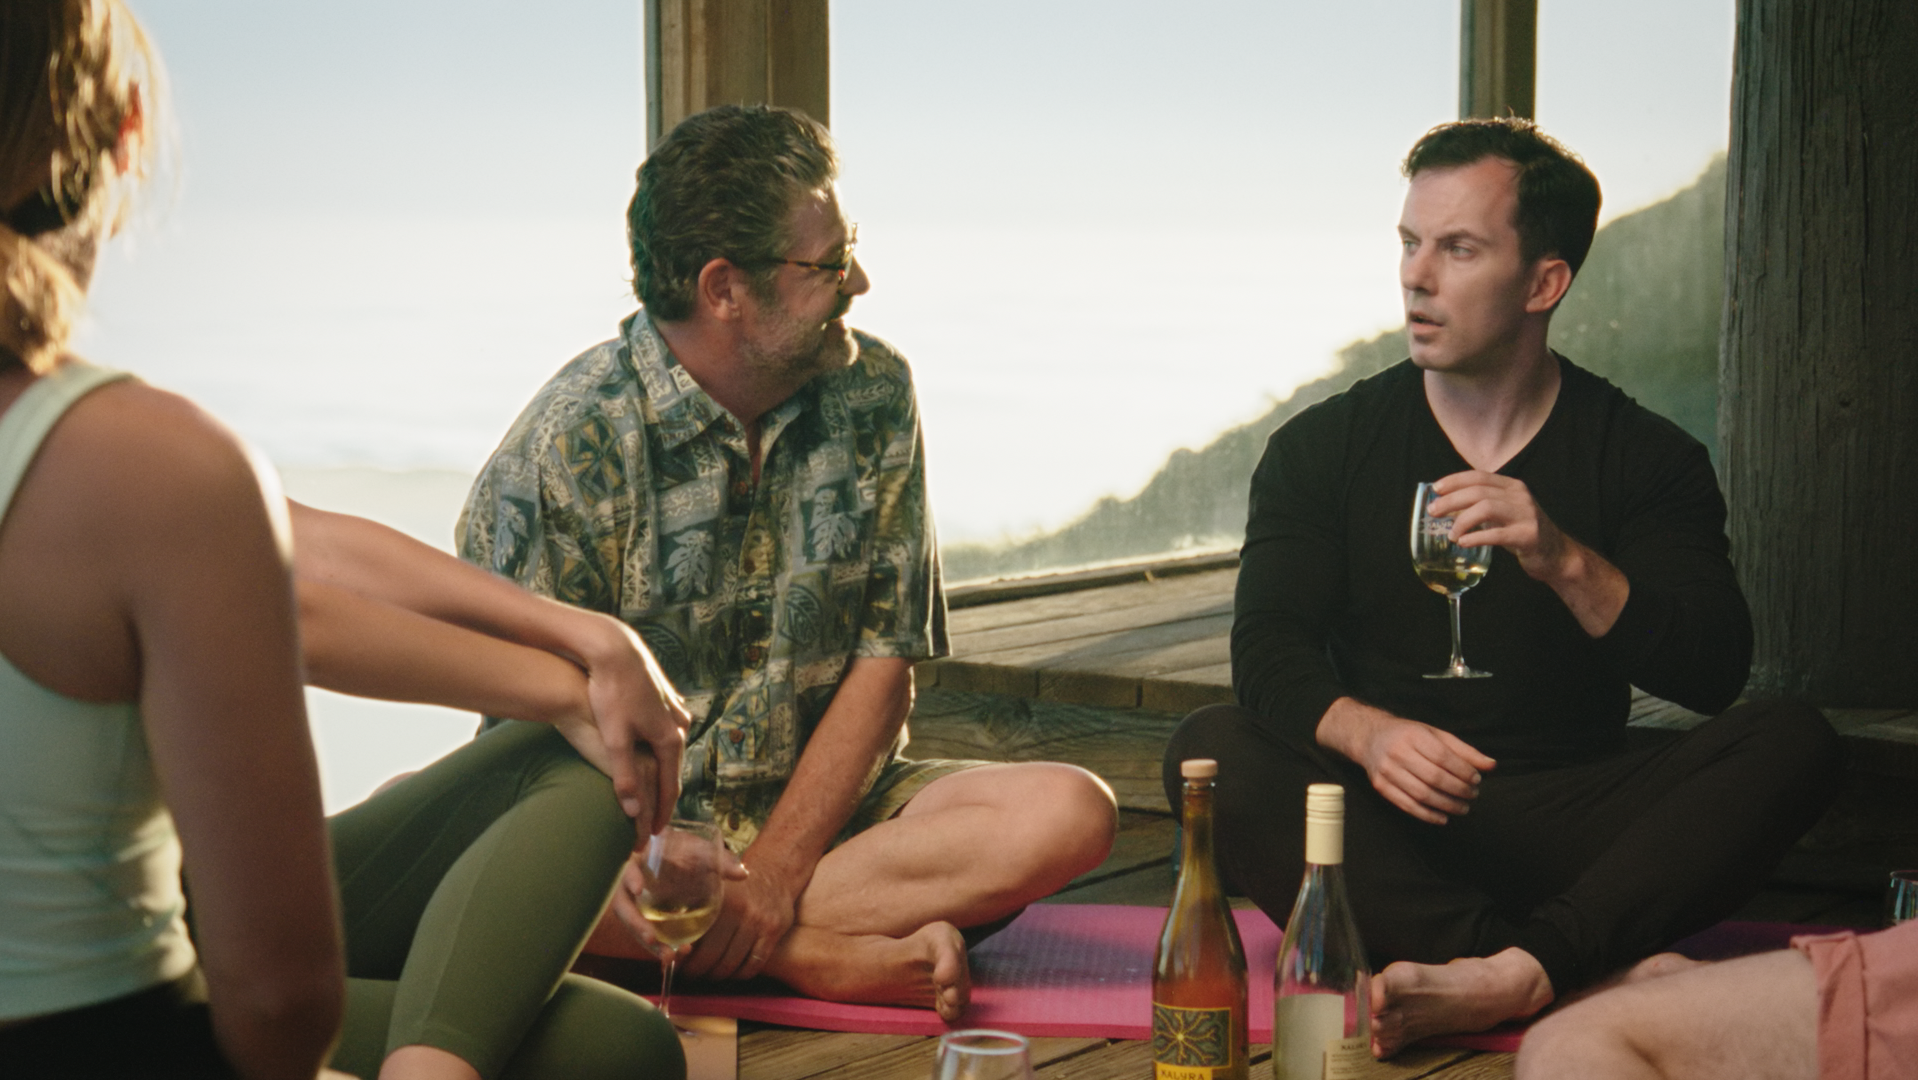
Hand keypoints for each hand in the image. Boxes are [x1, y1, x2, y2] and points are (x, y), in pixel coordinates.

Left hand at [577, 614, 690, 833]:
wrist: (614, 649)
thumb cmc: (611, 692)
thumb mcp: (614, 738)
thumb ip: (625, 776)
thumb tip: (635, 812)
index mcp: (669, 739)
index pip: (670, 785)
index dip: (662, 812)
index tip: (655, 834)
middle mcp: (678, 725)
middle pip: (673, 767)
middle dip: (665, 793)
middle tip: (655, 817)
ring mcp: (673, 708)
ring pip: (671, 746)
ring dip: (664, 767)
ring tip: (656, 783)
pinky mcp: (662, 695)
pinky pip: (666, 728)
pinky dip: (660, 744)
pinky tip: (655, 742)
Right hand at [608, 846, 749, 955]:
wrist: (673, 853)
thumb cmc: (682, 848)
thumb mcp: (699, 850)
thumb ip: (719, 860)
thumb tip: (743, 874)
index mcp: (640, 860)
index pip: (627, 867)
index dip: (630, 877)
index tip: (638, 888)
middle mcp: (631, 882)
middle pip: (624, 906)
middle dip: (636, 924)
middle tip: (652, 939)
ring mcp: (634, 902)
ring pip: (633, 924)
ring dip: (649, 943)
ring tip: (668, 957)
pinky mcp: (642, 916)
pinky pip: (646, 932)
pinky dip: (659, 944)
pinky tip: (678, 954)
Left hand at [675, 854, 804, 982]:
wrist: (774, 872)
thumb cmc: (736, 886)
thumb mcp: (714, 888)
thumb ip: (695, 909)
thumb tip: (672, 941)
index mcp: (716, 899)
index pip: (693, 937)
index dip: (682, 955)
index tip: (676, 963)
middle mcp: (737, 909)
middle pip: (711, 956)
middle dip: (697, 971)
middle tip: (691, 974)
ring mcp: (757, 922)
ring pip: (731, 964)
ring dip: (718, 975)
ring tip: (710, 974)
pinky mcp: (773, 931)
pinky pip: (754, 964)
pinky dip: (740, 974)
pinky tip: (733, 971)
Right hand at [1321, 700, 1495, 824]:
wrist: (1370, 737)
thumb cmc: (1409, 735)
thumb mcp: (1436, 735)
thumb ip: (1464, 751)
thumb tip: (1491, 765)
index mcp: (1413, 735)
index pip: (1443, 757)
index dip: (1462, 771)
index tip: (1477, 780)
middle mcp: (1397, 752)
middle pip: (1433, 777)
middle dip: (1458, 790)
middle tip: (1473, 795)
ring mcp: (1386, 770)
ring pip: (1421, 794)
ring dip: (1446, 805)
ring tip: (1463, 808)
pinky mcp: (1380, 785)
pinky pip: (1406, 805)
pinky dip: (1427, 815)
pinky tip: (1443, 818)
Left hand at [1429, 470, 1629, 636]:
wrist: (1557, 554)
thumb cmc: (1523, 533)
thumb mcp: (1502, 513)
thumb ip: (1480, 506)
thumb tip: (1446, 505)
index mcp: (1512, 487)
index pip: (1479, 476)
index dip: (1455, 480)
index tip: (1436, 489)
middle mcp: (1519, 496)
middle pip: (1478, 491)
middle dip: (1451, 500)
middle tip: (1434, 512)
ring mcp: (1526, 514)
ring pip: (1486, 507)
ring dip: (1462, 520)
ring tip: (1452, 534)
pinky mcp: (1528, 535)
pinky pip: (1497, 534)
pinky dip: (1476, 537)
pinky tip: (1464, 542)